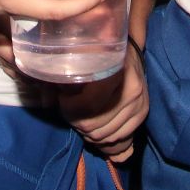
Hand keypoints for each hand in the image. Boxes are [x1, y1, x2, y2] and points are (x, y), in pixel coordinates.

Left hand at [57, 43, 147, 161]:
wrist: (129, 51)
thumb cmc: (101, 51)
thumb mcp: (83, 52)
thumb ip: (67, 68)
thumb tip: (47, 89)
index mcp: (117, 72)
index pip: (88, 106)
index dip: (69, 107)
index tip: (62, 97)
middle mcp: (132, 91)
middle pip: (93, 125)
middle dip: (75, 122)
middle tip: (68, 109)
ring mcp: (139, 105)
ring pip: (104, 135)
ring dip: (87, 131)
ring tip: (80, 116)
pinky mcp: (142, 114)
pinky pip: (117, 138)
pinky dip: (102, 138)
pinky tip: (94, 124)